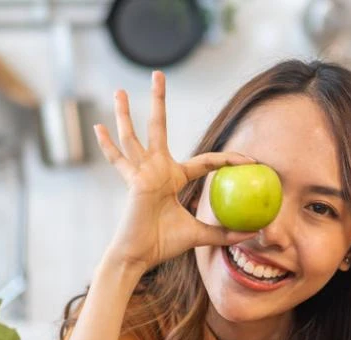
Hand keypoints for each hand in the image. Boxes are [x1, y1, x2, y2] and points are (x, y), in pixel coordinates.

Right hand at [95, 71, 257, 272]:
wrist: (139, 256)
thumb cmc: (163, 245)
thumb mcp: (199, 236)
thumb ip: (222, 233)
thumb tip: (251, 235)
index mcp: (173, 178)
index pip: (205, 161)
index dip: (229, 159)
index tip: (251, 161)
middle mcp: (156, 169)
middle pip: (158, 128)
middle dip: (158, 101)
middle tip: (158, 74)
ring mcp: (141, 173)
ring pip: (133, 137)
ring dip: (125, 114)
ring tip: (118, 90)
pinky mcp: (134, 182)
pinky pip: (119, 161)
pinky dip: (108, 145)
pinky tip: (99, 127)